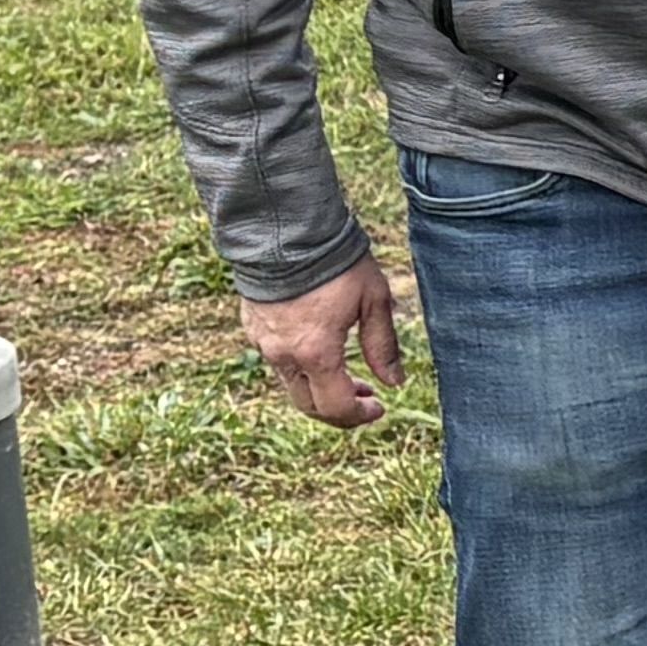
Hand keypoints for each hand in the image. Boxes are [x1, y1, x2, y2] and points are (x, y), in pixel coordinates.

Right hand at [239, 255, 403, 427]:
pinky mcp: (252, 327)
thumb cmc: (336, 262)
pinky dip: (300, 366)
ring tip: (346, 371)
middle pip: (309, 406)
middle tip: (365, 396)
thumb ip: (382, 345)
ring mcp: (263, 342)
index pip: (335, 407)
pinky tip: (319, 348)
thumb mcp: (373, 300)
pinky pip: (276, 360)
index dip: (359, 416)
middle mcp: (284, 355)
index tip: (379, 407)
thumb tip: (394, 383)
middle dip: (339, 409)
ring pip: (291, 384)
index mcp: (316, 353)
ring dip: (320, 387)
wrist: (286, 229)